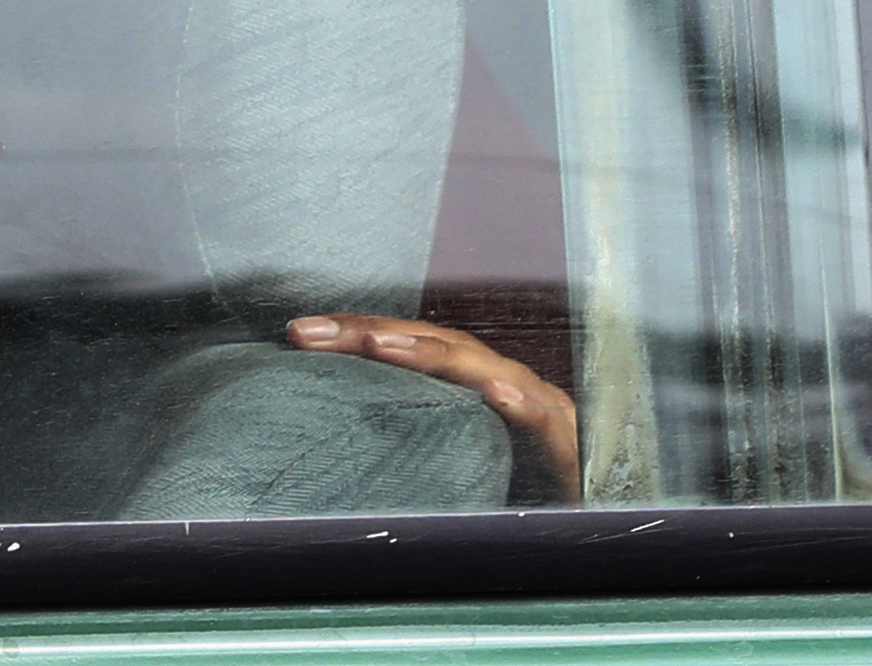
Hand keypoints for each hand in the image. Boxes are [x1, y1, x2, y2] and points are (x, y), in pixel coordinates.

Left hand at [288, 312, 579, 503]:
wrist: (575, 538)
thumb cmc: (499, 497)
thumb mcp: (435, 465)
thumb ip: (392, 445)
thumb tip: (315, 445)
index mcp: (462, 387)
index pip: (401, 347)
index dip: (351, 335)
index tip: (296, 334)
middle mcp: (498, 385)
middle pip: (428, 345)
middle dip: (367, 334)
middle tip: (310, 333)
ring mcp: (535, 409)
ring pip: (480, 368)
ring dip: (429, 353)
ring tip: (379, 346)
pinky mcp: (570, 446)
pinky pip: (544, 421)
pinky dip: (521, 403)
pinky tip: (496, 393)